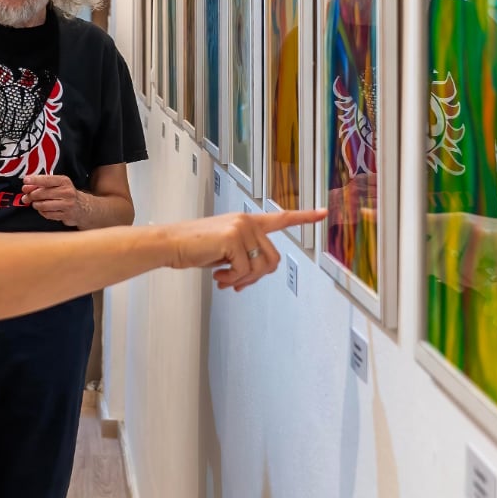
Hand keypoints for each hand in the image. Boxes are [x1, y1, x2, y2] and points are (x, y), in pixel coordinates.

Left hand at [21, 173, 83, 226]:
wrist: (82, 207)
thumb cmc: (65, 194)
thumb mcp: (57, 185)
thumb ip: (41, 184)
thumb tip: (26, 187)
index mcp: (64, 181)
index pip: (47, 180)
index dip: (35, 180)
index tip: (25, 181)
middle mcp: (67, 192)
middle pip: (42, 193)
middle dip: (31, 195)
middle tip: (25, 197)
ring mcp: (67, 204)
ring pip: (43, 205)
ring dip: (36, 205)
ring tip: (35, 203)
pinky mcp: (66, 215)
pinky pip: (47, 214)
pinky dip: (42, 212)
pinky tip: (43, 210)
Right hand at [170, 207, 324, 290]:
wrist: (172, 244)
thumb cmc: (195, 248)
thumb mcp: (226, 252)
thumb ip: (245, 257)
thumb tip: (257, 275)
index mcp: (248, 221)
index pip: (282, 218)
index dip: (304, 217)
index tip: (324, 213)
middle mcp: (248, 221)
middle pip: (272, 259)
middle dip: (256, 277)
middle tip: (235, 283)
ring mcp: (242, 227)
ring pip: (260, 267)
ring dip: (243, 280)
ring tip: (224, 280)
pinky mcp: (233, 237)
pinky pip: (244, 270)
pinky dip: (232, 280)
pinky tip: (218, 277)